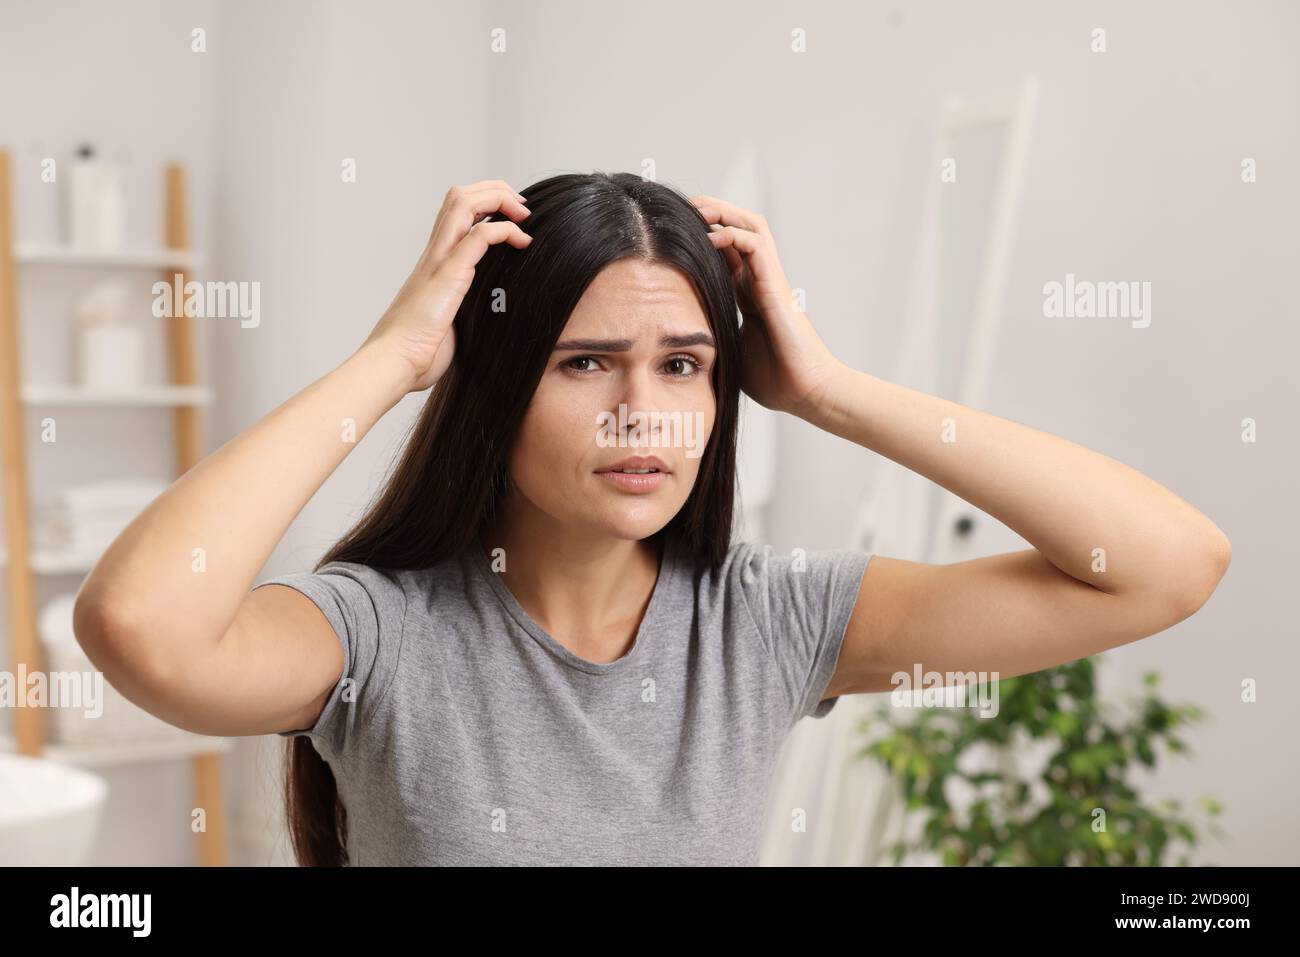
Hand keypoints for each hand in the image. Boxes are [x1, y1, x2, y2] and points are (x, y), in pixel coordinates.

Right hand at [361, 180, 532, 392]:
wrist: (393, 364)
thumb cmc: (417, 353)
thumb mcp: (449, 324)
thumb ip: (464, 312)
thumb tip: (487, 321)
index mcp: (435, 264)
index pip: (456, 214)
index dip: (485, 204)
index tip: (514, 219)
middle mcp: (435, 255)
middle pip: (459, 196)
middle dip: (495, 190)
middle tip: (521, 208)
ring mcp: (439, 262)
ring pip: (464, 203)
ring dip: (499, 198)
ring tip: (523, 215)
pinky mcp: (449, 275)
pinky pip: (479, 235)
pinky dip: (504, 229)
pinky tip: (522, 242)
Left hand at [689, 195, 842, 417]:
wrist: (804, 391)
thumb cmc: (774, 378)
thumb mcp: (729, 352)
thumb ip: (710, 336)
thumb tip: (678, 343)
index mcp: (747, 294)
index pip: (724, 251)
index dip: (701, 236)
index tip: (671, 232)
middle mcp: (758, 280)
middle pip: (738, 228)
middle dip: (710, 212)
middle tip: (679, 208)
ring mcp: (769, 279)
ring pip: (750, 225)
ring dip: (723, 212)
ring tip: (695, 209)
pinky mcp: (776, 284)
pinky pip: (756, 244)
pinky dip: (732, 234)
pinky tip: (709, 238)